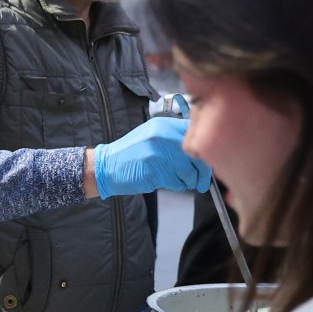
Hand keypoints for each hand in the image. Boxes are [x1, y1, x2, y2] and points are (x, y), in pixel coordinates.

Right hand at [92, 117, 212, 196]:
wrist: (106, 166)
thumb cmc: (131, 153)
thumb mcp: (152, 136)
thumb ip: (175, 138)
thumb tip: (201, 152)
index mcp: (164, 125)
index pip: (197, 136)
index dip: (205, 152)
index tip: (206, 163)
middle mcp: (162, 136)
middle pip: (196, 155)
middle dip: (202, 172)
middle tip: (202, 181)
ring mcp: (158, 154)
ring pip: (188, 172)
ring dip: (188, 181)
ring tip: (179, 181)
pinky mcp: (154, 171)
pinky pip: (176, 182)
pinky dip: (176, 186)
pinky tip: (167, 182)